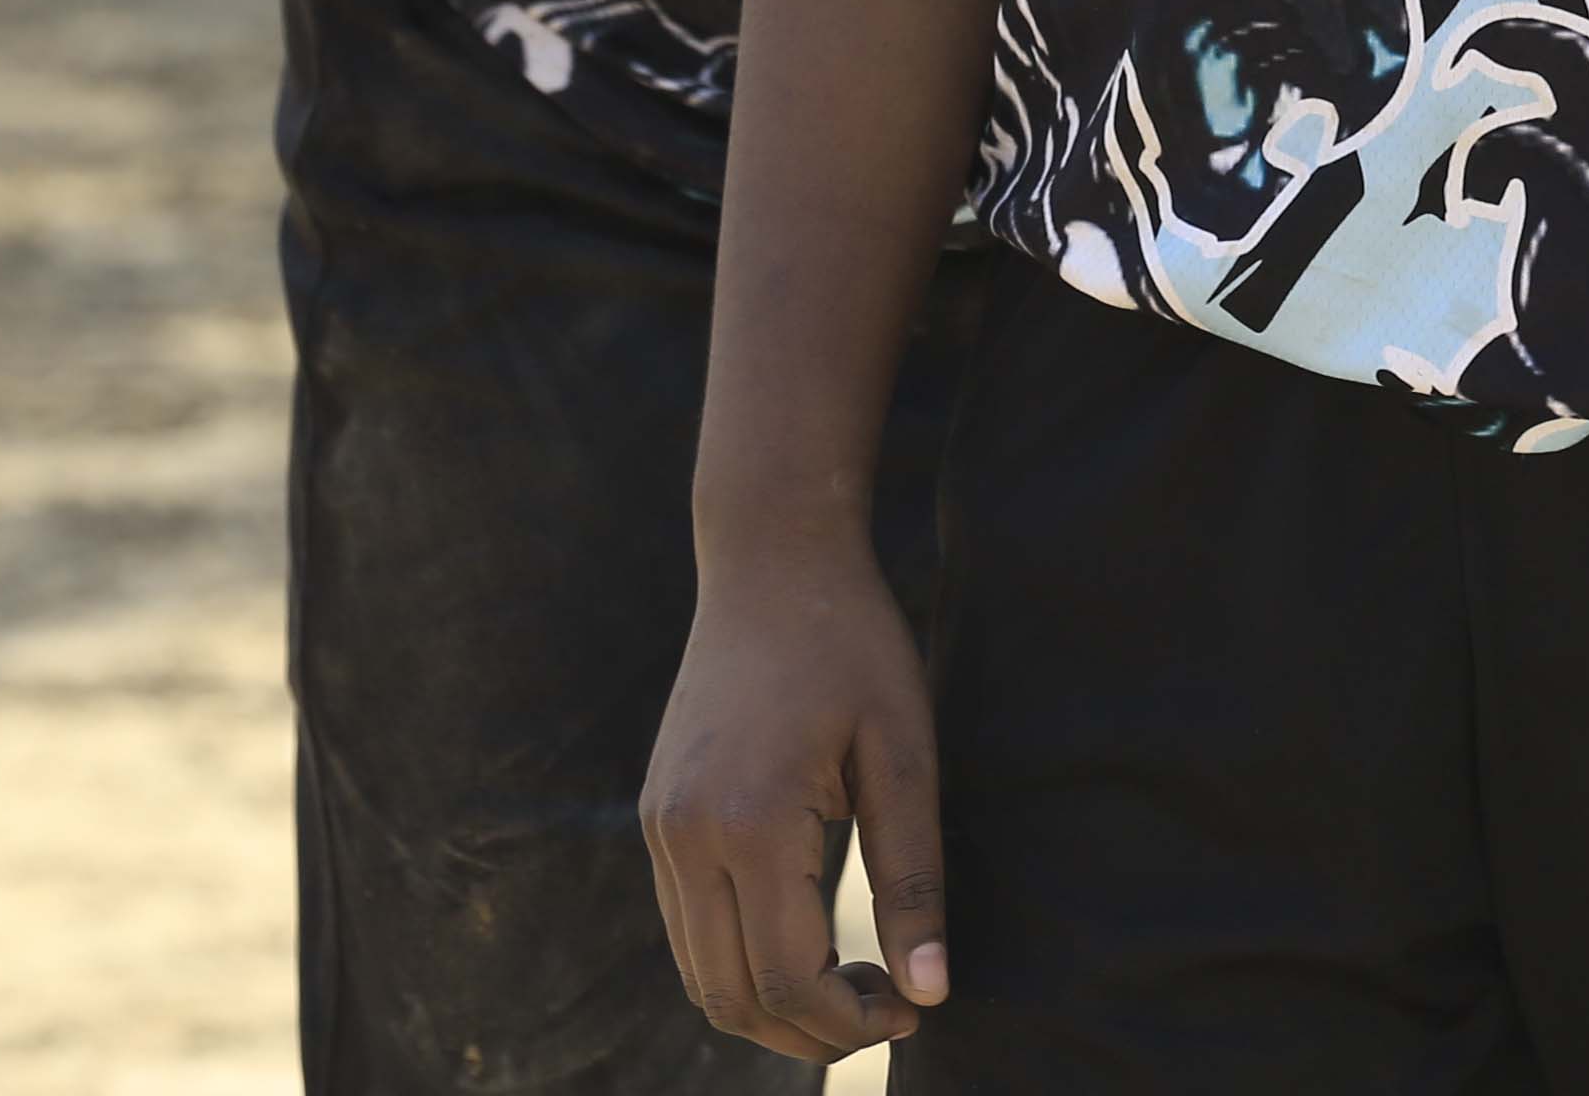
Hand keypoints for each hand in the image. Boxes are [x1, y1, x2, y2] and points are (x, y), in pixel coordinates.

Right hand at [639, 533, 944, 1060]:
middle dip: (809, 1033)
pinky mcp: (657, 815)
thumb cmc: (852, 644)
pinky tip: (807, 938)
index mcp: (749, 822)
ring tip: (852, 984)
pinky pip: (688, 926)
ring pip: (700, 972)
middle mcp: (685, 835)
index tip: (912, 1013)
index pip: (786, 979)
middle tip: (887, 1012)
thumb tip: (930, 993)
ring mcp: (659, 827)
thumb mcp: (905, 754)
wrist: (770, 556)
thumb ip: (914, 880)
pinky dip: (740, 959)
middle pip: (729, 996)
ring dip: (771, 1005)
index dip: (850, 1023)